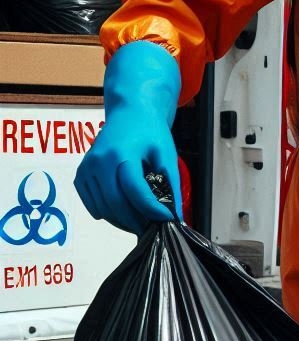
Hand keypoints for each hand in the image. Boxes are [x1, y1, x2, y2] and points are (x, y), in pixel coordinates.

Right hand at [74, 42, 181, 232]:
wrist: (129, 112)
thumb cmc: (149, 131)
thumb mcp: (167, 153)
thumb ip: (171, 184)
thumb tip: (176, 213)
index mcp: (122, 153)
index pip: (135, 190)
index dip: (151, 209)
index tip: (166, 219)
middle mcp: (99, 161)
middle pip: (115, 203)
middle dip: (135, 221)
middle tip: (152, 227)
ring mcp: (86, 169)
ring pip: (102, 208)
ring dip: (122, 220)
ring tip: (141, 220)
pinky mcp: (81, 175)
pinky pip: (92, 204)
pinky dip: (108, 213)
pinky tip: (125, 210)